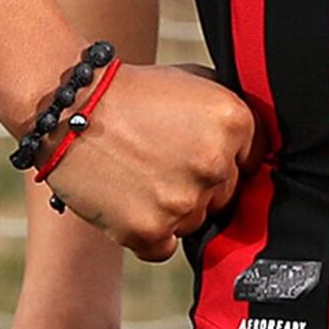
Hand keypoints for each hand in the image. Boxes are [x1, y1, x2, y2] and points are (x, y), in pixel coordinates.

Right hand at [43, 64, 262, 259]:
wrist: (71, 107)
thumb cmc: (134, 92)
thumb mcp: (194, 81)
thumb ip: (230, 113)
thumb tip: (257, 145)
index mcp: (234, 123)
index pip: (252, 160)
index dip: (223, 156)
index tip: (192, 149)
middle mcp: (215, 164)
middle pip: (224, 195)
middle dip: (197, 183)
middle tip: (160, 162)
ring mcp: (183, 201)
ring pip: (194, 222)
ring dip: (171, 209)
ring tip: (138, 176)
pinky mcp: (149, 231)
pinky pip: (163, 247)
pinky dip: (147, 232)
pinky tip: (127, 201)